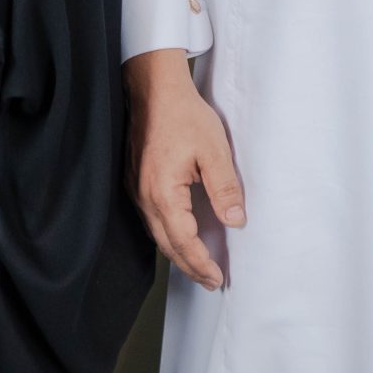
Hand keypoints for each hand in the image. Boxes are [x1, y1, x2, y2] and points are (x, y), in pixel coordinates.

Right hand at [125, 48, 242, 290]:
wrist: (154, 90)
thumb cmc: (184, 115)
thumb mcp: (214, 150)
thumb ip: (225, 189)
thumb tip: (236, 222)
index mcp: (164, 193)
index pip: (184, 241)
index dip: (202, 263)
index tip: (218, 278)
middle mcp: (145, 197)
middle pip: (167, 244)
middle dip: (190, 266)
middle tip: (211, 282)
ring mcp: (137, 190)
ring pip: (157, 234)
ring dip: (178, 252)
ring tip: (199, 266)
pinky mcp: (136, 181)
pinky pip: (151, 219)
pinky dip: (168, 235)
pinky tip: (180, 235)